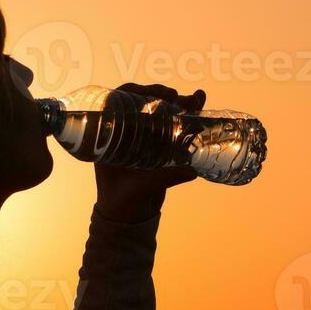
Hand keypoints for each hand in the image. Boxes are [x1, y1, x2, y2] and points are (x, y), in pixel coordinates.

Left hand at [93, 84, 204, 222]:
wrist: (127, 217)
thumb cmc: (121, 202)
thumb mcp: (140, 188)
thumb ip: (164, 179)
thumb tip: (191, 170)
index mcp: (110, 136)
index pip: (120, 102)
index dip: (137, 92)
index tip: (154, 94)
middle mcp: (126, 133)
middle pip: (144, 103)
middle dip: (163, 95)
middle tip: (177, 96)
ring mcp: (143, 139)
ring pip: (160, 113)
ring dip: (180, 103)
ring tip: (197, 99)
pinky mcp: (159, 147)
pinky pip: (172, 127)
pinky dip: (187, 117)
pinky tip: (200, 107)